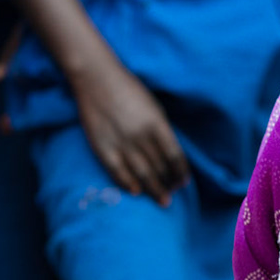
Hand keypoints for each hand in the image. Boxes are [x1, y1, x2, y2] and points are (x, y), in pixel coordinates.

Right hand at [72, 58, 188, 204]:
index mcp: (157, 124)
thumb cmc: (128, 89)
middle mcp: (141, 136)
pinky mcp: (102, 146)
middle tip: (172, 195)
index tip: (184, 182)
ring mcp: (121, 143)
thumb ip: (160, 130)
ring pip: (141, 173)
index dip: (181, 172)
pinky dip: (127, 183)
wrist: (96, 79)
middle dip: (168, 183)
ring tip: (161, 200)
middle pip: (159, 167)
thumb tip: (167, 153)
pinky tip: (135, 191)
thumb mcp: (153, 107)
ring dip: (153, 189)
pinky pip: (117, 170)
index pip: (174, 156)